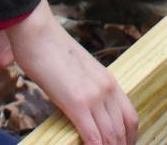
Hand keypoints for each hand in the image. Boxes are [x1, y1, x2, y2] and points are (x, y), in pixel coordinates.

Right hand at [0, 0, 137, 144]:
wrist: (36, 32)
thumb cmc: (48, 48)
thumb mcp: (73, 69)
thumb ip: (77, 87)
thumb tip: (71, 102)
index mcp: (108, 80)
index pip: (130, 115)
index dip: (129, 136)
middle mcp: (107, 88)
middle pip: (124, 129)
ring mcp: (94, 96)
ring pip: (111, 136)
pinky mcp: (78, 103)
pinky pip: (93, 137)